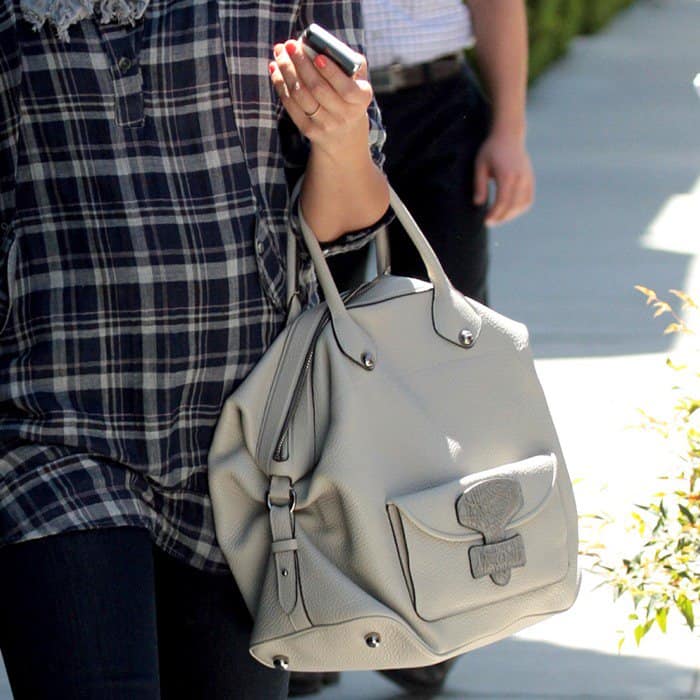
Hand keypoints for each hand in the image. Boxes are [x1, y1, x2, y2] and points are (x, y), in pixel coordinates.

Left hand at [269, 40, 372, 155]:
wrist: (344, 135)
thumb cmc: (349, 97)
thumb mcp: (358, 80)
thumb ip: (349, 63)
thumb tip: (324, 45)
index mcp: (361, 99)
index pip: (346, 88)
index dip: (331, 73)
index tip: (317, 56)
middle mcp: (345, 115)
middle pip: (318, 89)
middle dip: (301, 64)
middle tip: (290, 45)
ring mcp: (326, 125)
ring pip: (301, 96)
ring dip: (287, 71)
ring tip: (280, 53)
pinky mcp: (309, 130)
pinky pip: (291, 105)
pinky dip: (280, 85)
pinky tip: (275, 69)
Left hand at [473, 132, 533, 225]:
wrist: (508, 135)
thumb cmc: (491, 150)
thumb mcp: (480, 165)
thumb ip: (479, 185)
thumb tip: (478, 203)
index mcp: (507, 175)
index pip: (503, 201)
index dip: (495, 214)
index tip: (486, 221)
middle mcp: (520, 177)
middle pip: (513, 206)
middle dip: (501, 217)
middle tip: (490, 222)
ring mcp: (528, 178)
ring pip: (523, 204)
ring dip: (511, 215)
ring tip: (498, 217)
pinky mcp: (530, 179)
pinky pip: (528, 199)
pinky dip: (520, 208)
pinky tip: (509, 211)